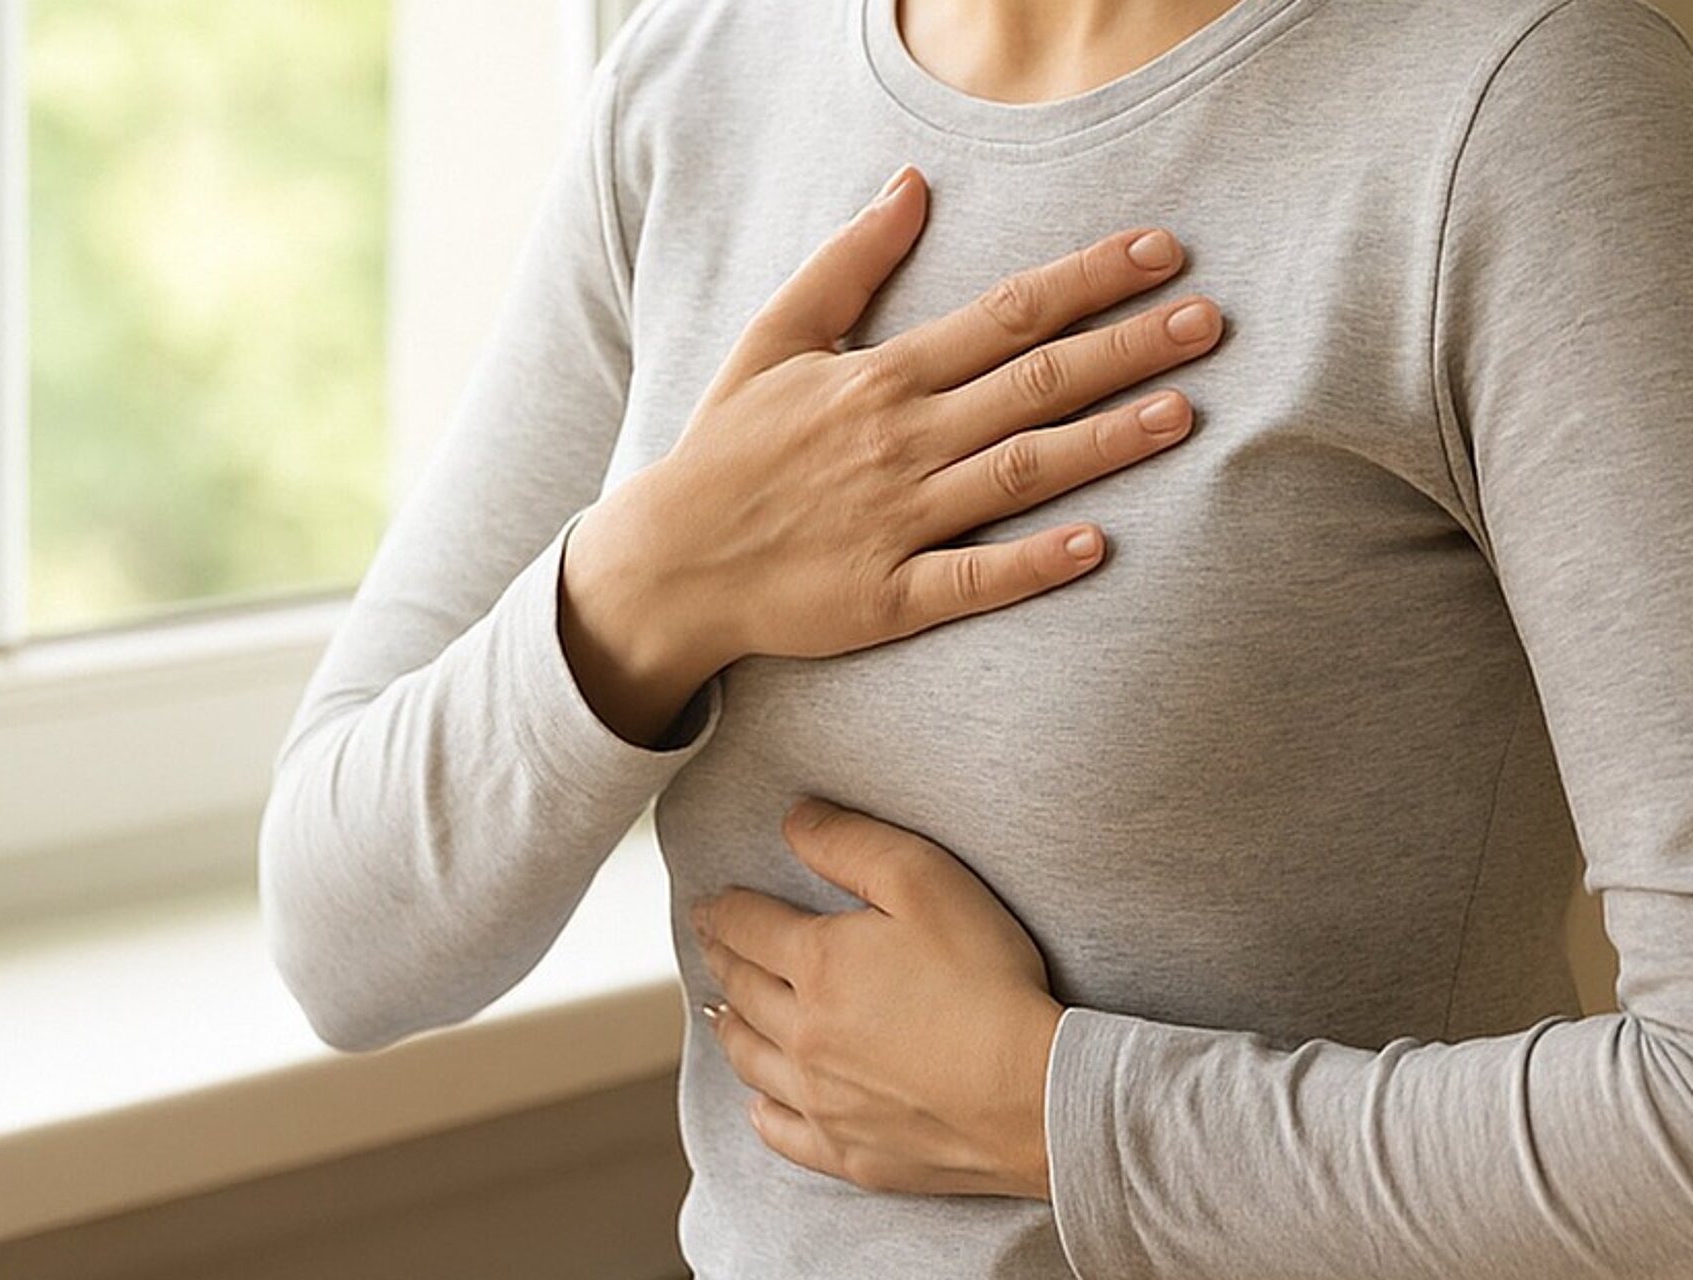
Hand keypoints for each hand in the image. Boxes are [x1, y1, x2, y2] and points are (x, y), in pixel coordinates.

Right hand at [557, 165, 1223, 743]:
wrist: (666, 561)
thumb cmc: (726, 448)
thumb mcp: (773, 338)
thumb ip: (848, 262)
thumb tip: (912, 185)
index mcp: (879, 377)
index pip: (1006, 314)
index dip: (1090, 280)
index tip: (1164, 253)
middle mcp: (898, 442)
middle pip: (1034, 383)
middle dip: (1129, 348)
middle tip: (1212, 321)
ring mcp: (895, 520)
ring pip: (1020, 472)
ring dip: (1105, 441)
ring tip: (1185, 412)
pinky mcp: (887, 596)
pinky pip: (971, 579)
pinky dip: (1032, 563)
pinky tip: (1095, 546)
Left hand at [690, 797, 1063, 1200]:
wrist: (1034, 1096)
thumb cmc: (989, 982)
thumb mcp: (926, 882)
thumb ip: (851, 843)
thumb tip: (794, 820)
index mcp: (816, 964)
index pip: (747, 927)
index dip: (724, 910)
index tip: (709, 905)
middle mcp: (803, 1034)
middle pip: (743, 989)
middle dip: (722, 960)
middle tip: (711, 946)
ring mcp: (822, 1099)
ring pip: (752, 1060)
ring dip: (731, 1030)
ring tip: (720, 1014)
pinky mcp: (850, 1152)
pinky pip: (784, 1133)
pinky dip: (764, 1113)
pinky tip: (760, 1104)